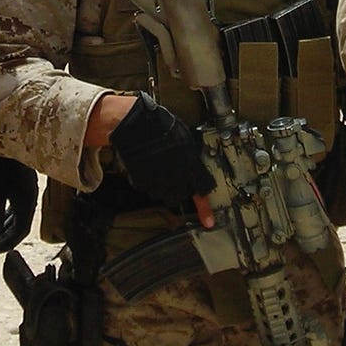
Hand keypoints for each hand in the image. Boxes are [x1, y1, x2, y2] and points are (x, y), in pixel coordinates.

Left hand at [0, 153, 39, 252]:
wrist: (12, 135)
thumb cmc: (1, 165)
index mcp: (26, 204)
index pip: (20, 231)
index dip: (7, 243)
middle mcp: (30, 198)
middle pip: (20, 224)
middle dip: (6, 236)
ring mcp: (27, 189)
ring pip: (18, 214)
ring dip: (6, 225)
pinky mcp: (22, 181)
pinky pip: (16, 203)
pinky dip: (7, 212)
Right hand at [109, 92, 214, 217]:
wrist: (136, 124)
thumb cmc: (162, 126)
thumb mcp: (185, 138)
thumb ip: (192, 157)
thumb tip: (195, 166)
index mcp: (191, 166)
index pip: (203, 192)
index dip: (206, 208)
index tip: (209, 222)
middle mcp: (176, 178)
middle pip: (182, 195)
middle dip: (182, 188)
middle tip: (175, 173)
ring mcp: (158, 182)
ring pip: (165, 194)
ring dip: (165, 185)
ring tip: (160, 165)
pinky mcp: (142, 182)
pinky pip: (148, 188)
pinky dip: (149, 181)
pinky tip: (148, 165)